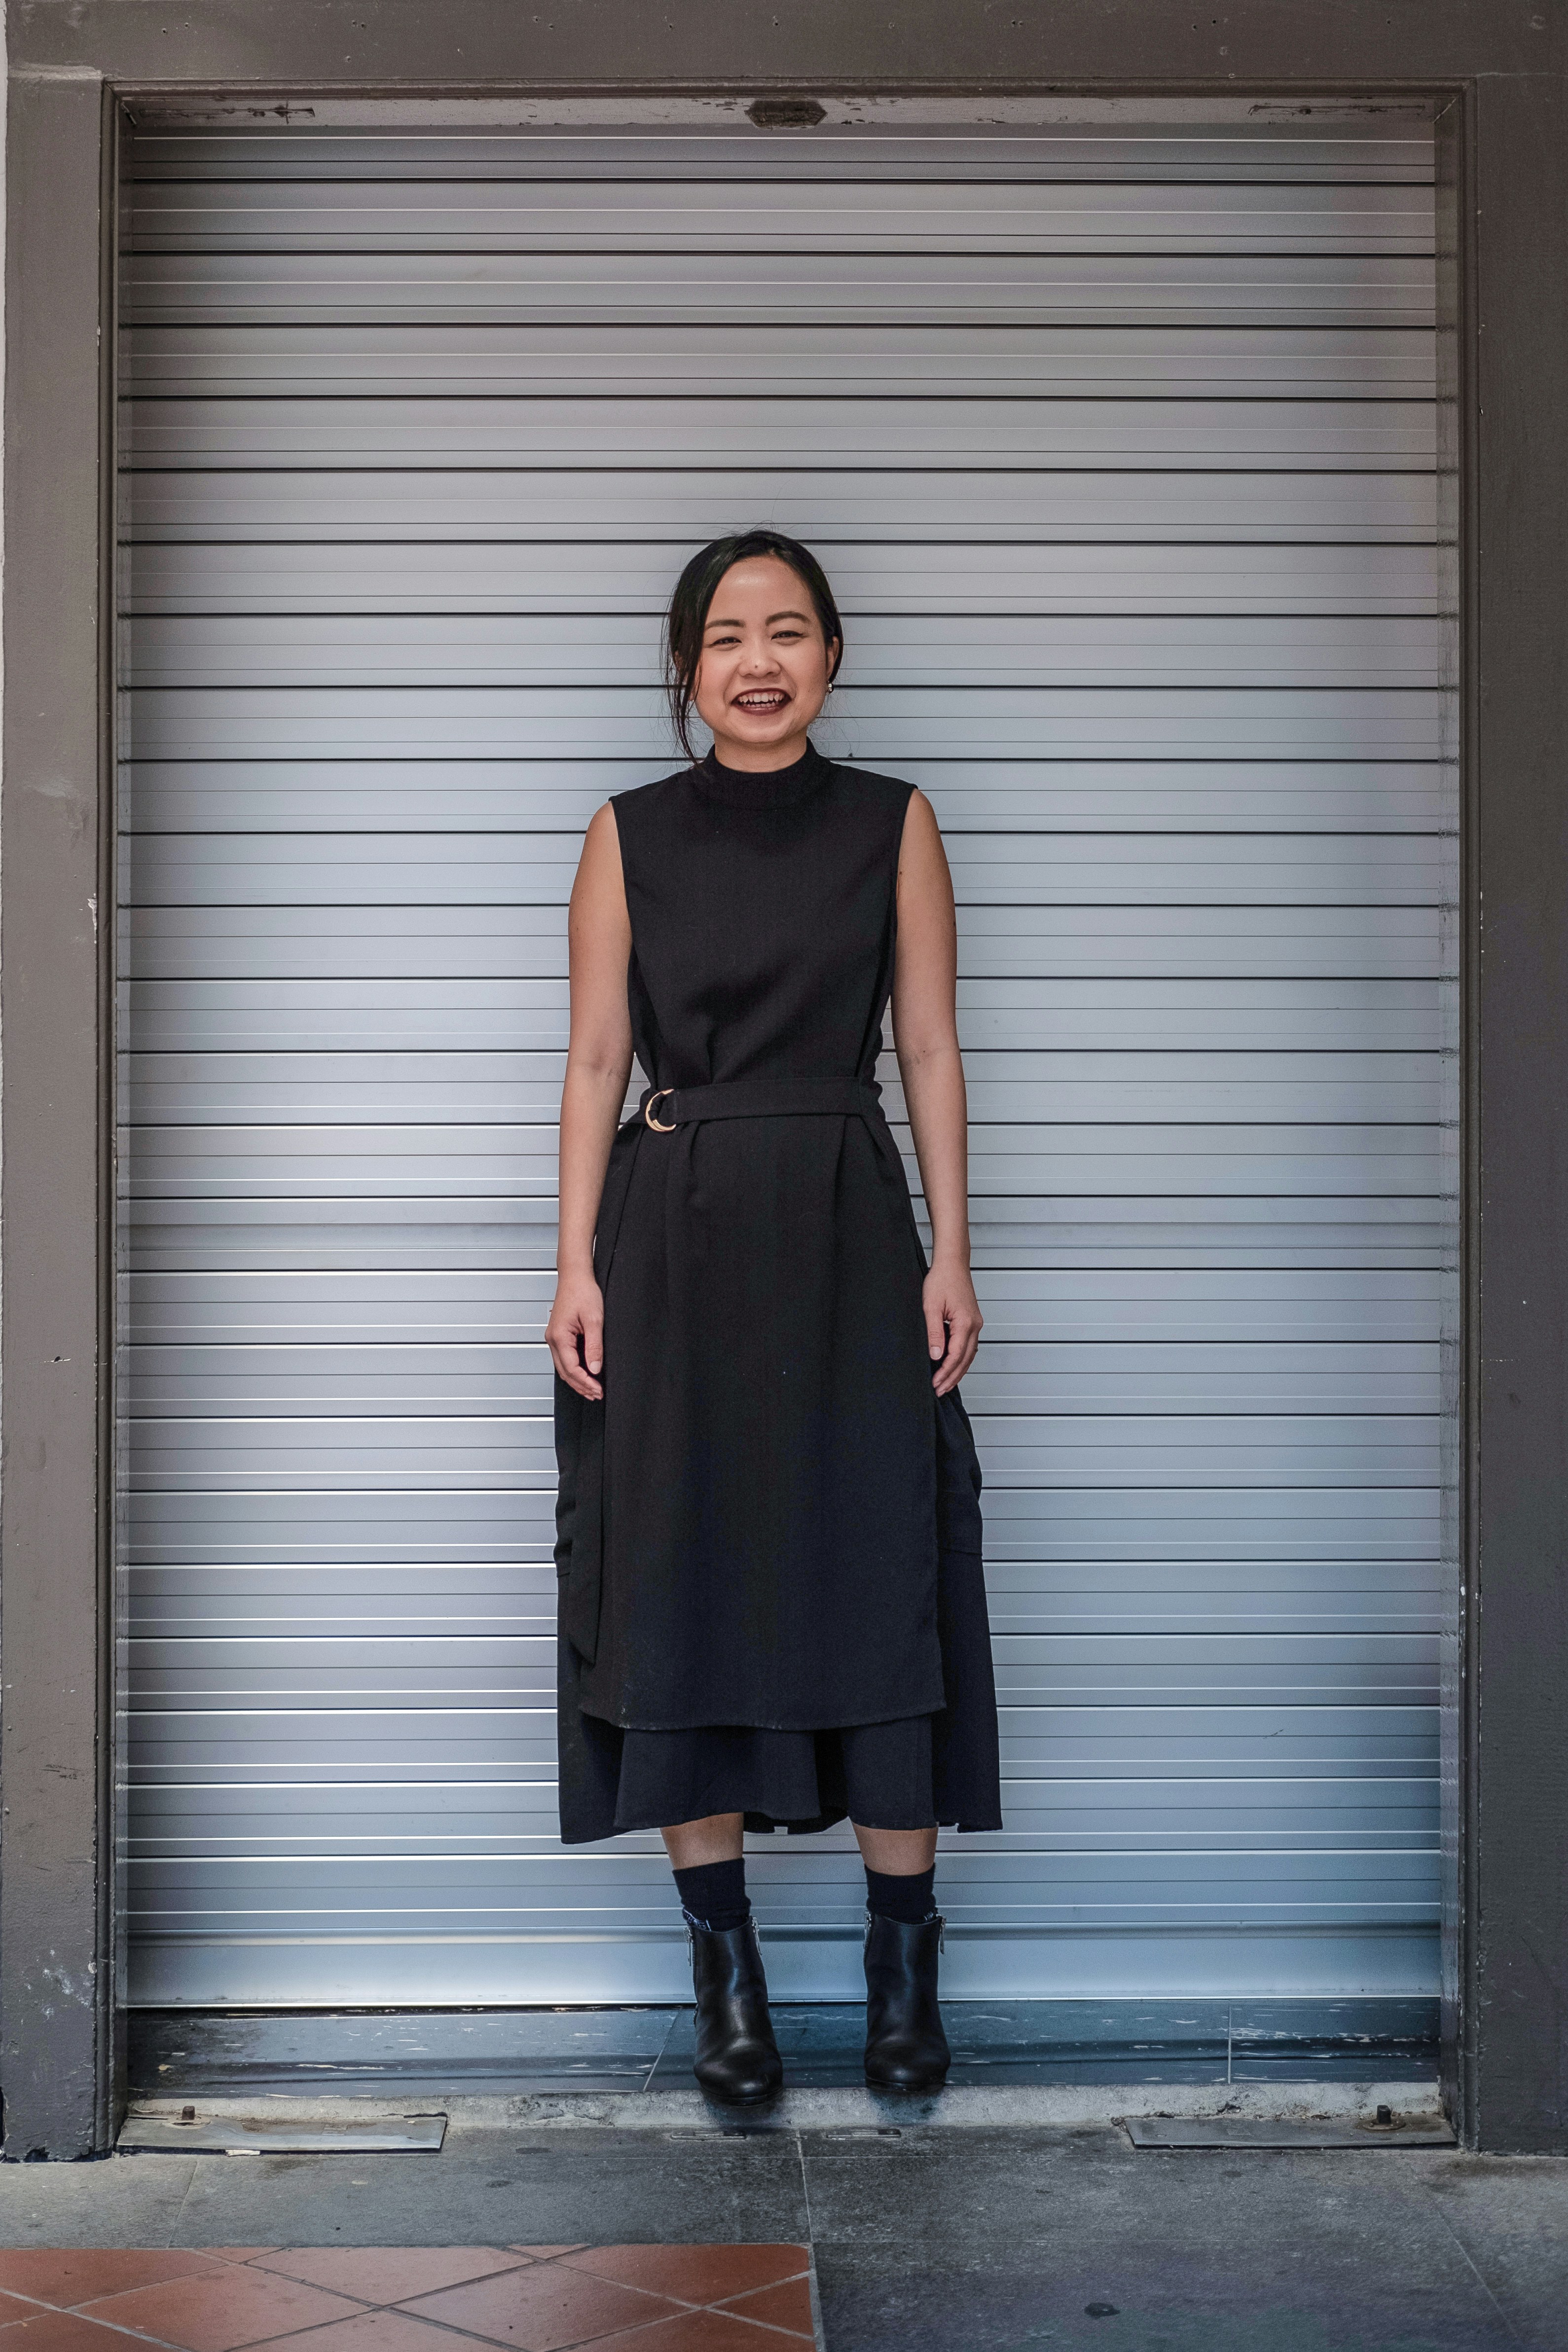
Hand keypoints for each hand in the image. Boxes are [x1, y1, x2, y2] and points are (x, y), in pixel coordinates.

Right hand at [547, 1272, 605, 1400]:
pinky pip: (565, 1358)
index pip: (572, 1368)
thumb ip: (594, 1346)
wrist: (575, 1276)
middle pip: (565, 1372)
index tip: (599, 1389)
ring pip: (563, 1367)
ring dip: (577, 1380)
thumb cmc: (583, 1292)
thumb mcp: (595, 1320)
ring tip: (592, 1390)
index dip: (586, 1382)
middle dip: (581, 1386)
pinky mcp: (558, 1335)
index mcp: (559, 1337)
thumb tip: (595, 1369)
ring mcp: (553, 1337)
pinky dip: (575, 1369)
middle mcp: (552, 1339)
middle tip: (597, 1395)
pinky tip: (585, 1373)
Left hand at [923, 1260, 981, 1395]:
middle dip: (952, 1378)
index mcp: (966, 1323)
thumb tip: (936, 1356)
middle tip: (939, 1391)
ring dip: (957, 1371)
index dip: (945, 1373)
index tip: (935, 1384)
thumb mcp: (931, 1307)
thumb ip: (934, 1333)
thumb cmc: (941, 1280)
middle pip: (965, 1360)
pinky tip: (952, 1366)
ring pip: (969, 1355)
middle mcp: (975, 1325)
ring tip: (945, 1384)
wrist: (952, 1264)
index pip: (956, 1356)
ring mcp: (975, 1324)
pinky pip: (968, 1346)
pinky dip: (960, 1359)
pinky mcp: (971, 1321)